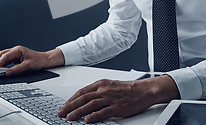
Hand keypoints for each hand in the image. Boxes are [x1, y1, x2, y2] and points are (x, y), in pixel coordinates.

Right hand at [0, 45, 63, 75]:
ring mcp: (15, 54)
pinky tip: (0, 69)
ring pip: (3, 57)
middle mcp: (16, 50)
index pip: (5, 56)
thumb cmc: (39, 61)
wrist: (45, 60)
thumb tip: (7, 73)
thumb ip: (16, 69)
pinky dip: (2, 64)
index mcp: (18, 50)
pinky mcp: (16, 58)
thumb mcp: (28, 66)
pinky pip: (6, 60)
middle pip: (1, 54)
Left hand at [57, 75, 179, 122]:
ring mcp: (110, 99)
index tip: (64, 106)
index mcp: (101, 84)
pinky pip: (103, 112)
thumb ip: (98, 91)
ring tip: (69, 118)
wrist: (143, 90)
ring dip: (78, 112)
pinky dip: (93, 116)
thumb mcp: (110, 86)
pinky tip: (86, 120)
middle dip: (70, 106)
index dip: (71, 100)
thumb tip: (85, 99)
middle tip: (61, 113)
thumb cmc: (128, 89)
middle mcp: (104, 90)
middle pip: (83, 98)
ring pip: (90, 105)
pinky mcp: (117, 108)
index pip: (82, 92)